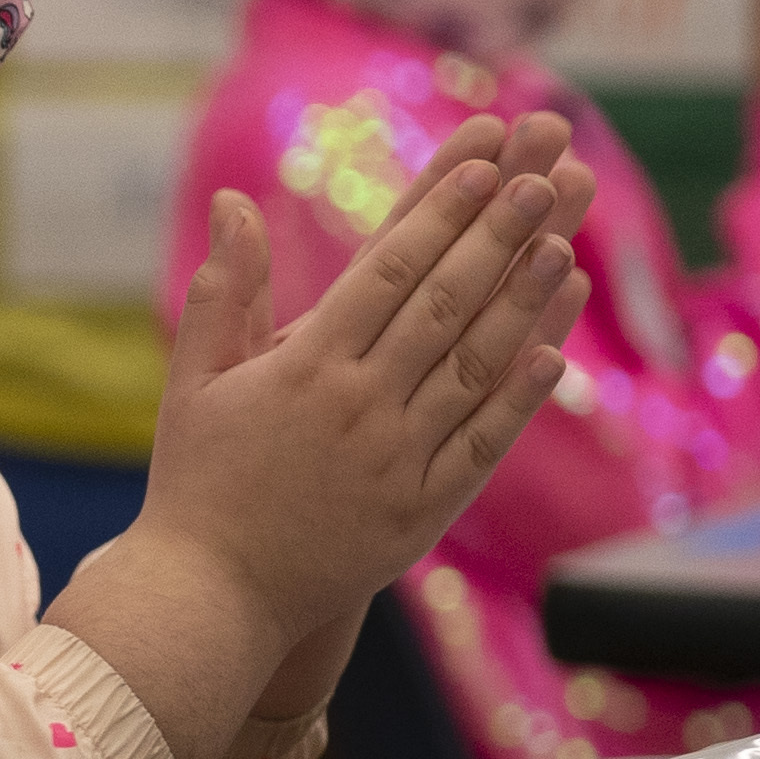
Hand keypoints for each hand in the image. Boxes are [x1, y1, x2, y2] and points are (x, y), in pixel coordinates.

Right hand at [146, 115, 590, 632]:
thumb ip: (223, 288)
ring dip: (523, 304)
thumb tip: (234, 200)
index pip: (387, 271)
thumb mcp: (195, 378)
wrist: (211, 593)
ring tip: (564, 246)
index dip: (440, 213)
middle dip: (496, 237)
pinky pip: (481, 445)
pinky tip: (552, 353)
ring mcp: (396, 460)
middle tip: (542, 177)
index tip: (482, 165)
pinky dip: (519, 398)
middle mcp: (357, 407)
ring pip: (473, 368)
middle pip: (442, 305)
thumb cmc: (198, 481)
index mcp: (303, 367)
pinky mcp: (420, 511)